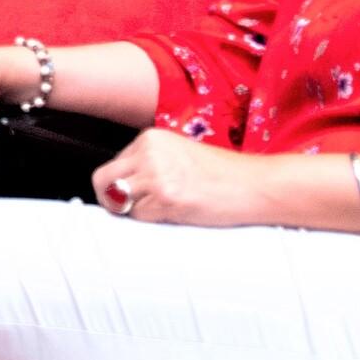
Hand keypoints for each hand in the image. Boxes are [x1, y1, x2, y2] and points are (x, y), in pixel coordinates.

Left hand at [90, 127, 265, 226]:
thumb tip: (120, 188)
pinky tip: (178, 213)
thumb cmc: (224, 175)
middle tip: (130, 210)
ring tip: (165, 209)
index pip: (113, 165)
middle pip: (103, 181)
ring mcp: (156, 174)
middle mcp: (149, 152)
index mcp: (150, 138)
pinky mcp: (166, 197)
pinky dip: (153, 221)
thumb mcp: (179, 156)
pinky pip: (140, 217)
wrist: (256, 184)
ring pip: (120, 202)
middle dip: (112, 200)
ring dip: (137, 212)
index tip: (135, 196)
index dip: (121, 185)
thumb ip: (150, 164)